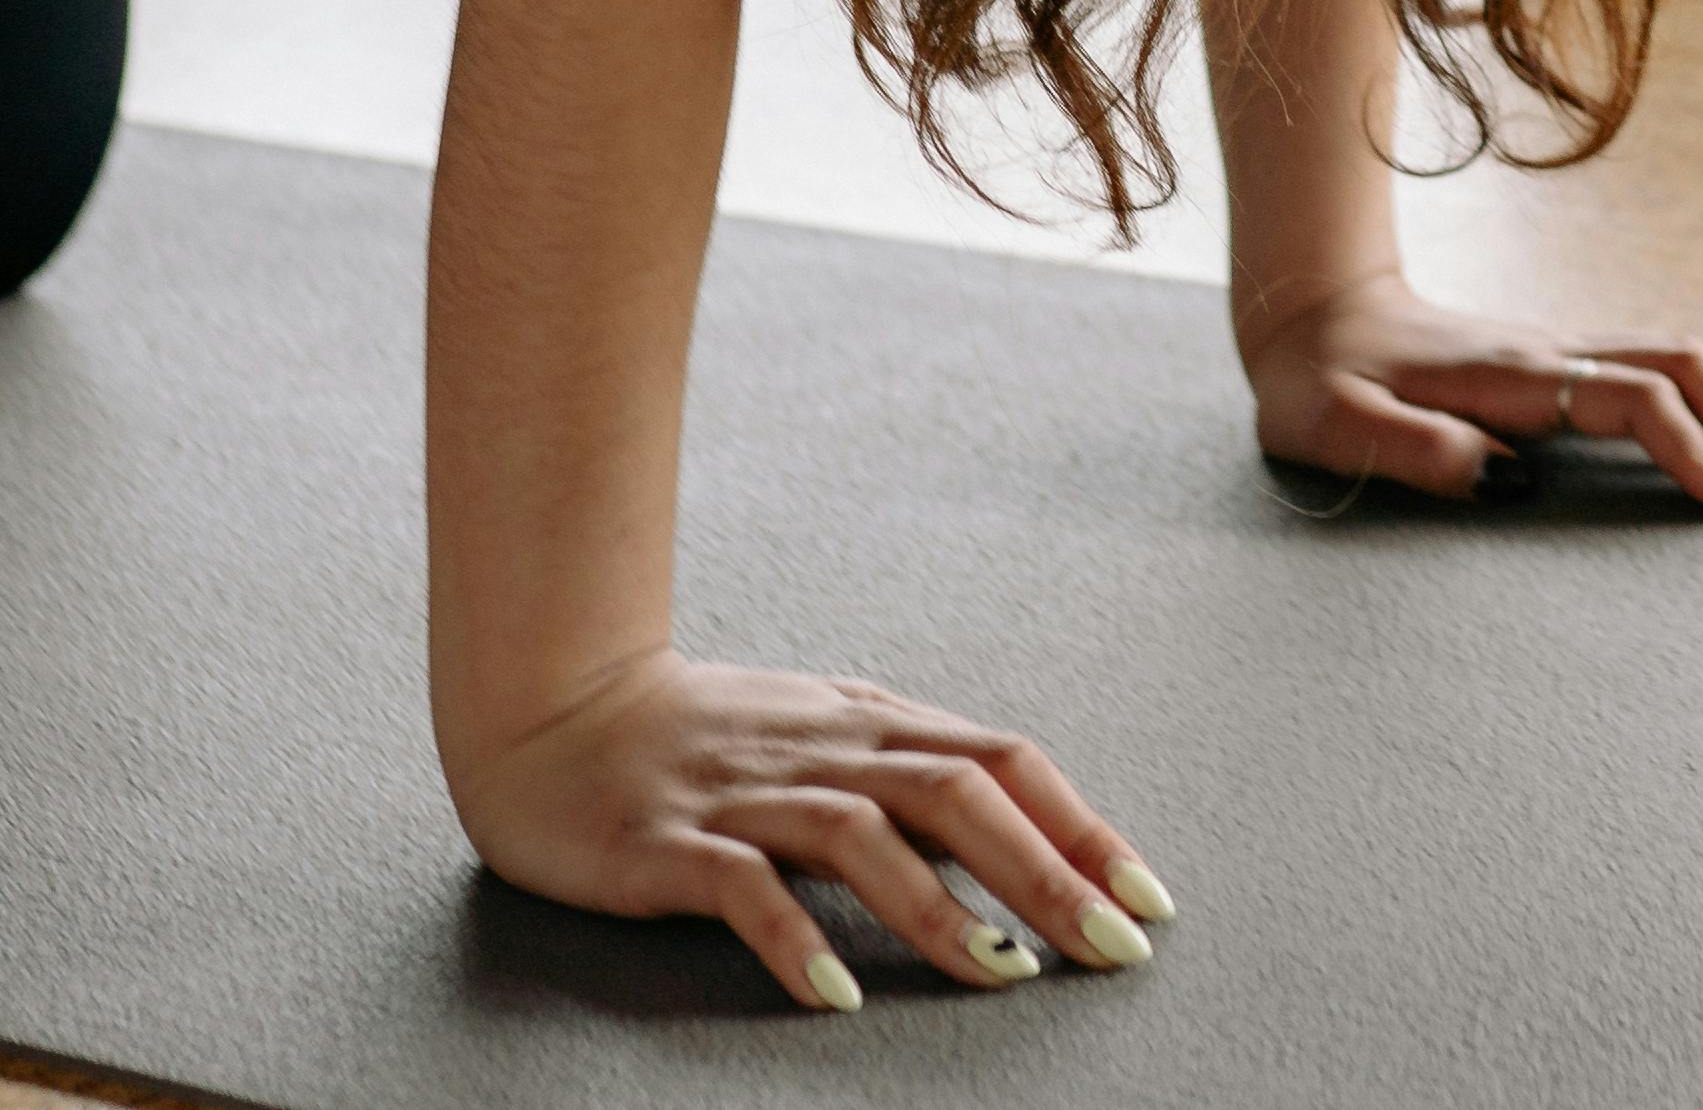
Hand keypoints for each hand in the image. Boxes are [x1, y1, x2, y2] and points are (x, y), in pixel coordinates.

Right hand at [449, 649, 1167, 1015]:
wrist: (554, 710)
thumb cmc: (704, 737)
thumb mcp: (825, 740)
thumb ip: (908, 779)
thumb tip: (1019, 840)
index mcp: (873, 725)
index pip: (1004, 762)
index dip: (1082, 828)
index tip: (1148, 899)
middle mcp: (825, 751)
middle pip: (959, 795)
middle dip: (1047, 872)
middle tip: (1113, 946)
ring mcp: (746, 796)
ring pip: (865, 838)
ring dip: (941, 907)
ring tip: (1003, 970)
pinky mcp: (668, 843)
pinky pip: (742, 888)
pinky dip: (794, 939)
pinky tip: (834, 993)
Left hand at [1241, 266, 1702, 518]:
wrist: (1312, 308)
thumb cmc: (1318, 380)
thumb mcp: (1333, 426)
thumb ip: (1413, 451)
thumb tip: (1506, 480)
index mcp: (1508, 375)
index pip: (1629, 401)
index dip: (1689, 450)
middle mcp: (1550, 352)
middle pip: (1684, 365)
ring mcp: (1560, 349)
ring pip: (1682, 358)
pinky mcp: (1559, 358)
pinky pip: (1659, 366)